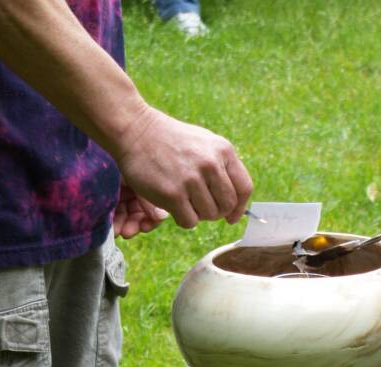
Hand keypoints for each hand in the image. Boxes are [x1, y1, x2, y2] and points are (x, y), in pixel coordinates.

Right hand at [114, 107, 252, 228]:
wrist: (135, 130)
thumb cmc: (170, 140)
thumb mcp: (204, 143)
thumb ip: (222, 167)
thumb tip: (235, 204)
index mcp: (223, 150)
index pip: (244, 188)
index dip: (240, 207)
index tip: (231, 216)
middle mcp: (211, 164)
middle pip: (227, 205)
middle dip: (216, 212)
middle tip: (201, 206)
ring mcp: (192, 180)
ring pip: (209, 215)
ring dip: (198, 214)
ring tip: (185, 201)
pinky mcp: (173, 194)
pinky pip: (190, 221)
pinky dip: (183, 219)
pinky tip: (174, 206)